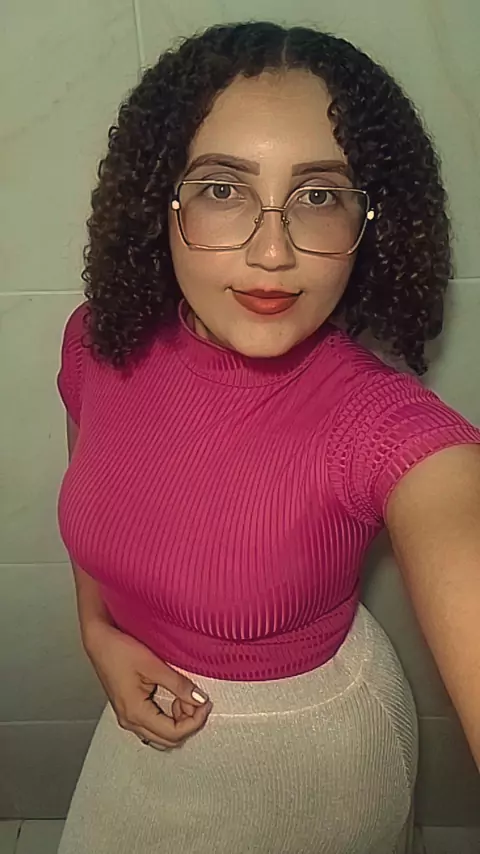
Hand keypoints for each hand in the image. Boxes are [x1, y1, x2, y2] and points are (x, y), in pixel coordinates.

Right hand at [83, 621, 211, 748]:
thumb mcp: (154, 665)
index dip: (195, 720)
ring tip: (184, 696)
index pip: (174, 733)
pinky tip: (173, 698)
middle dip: (188, 722)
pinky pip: (153, 726)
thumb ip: (178, 685)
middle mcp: (130, 721)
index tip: (205, 702)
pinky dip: (168, 718)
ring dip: (178, 721)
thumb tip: (200, 699)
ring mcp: (128, 718)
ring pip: (161, 735)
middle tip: (198, 699)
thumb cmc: (120, 650)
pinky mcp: (128, 710)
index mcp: (136, 713)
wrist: (99, 642)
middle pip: (168, 739)